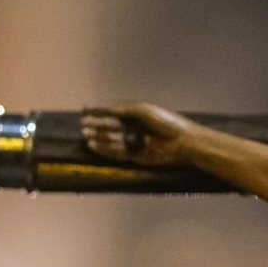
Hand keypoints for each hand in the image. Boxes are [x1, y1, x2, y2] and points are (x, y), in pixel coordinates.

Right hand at [80, 102, 195, 167]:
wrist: (183, 142)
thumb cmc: (166, 123)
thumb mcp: (143, 111)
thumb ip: (123, 109)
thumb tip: (105, 109)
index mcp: (136, 114)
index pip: (113, 111)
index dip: (98, 110)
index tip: (84, 109)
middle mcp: (134, 128)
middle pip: (111, 126)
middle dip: (97, 125)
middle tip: (83, 125)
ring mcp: (135, 143)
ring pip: (112, 141)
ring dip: (99, 138)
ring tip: (87, 136)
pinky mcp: (137, 157)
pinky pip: (118, 154)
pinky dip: (105, 150)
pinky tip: (95, 146)